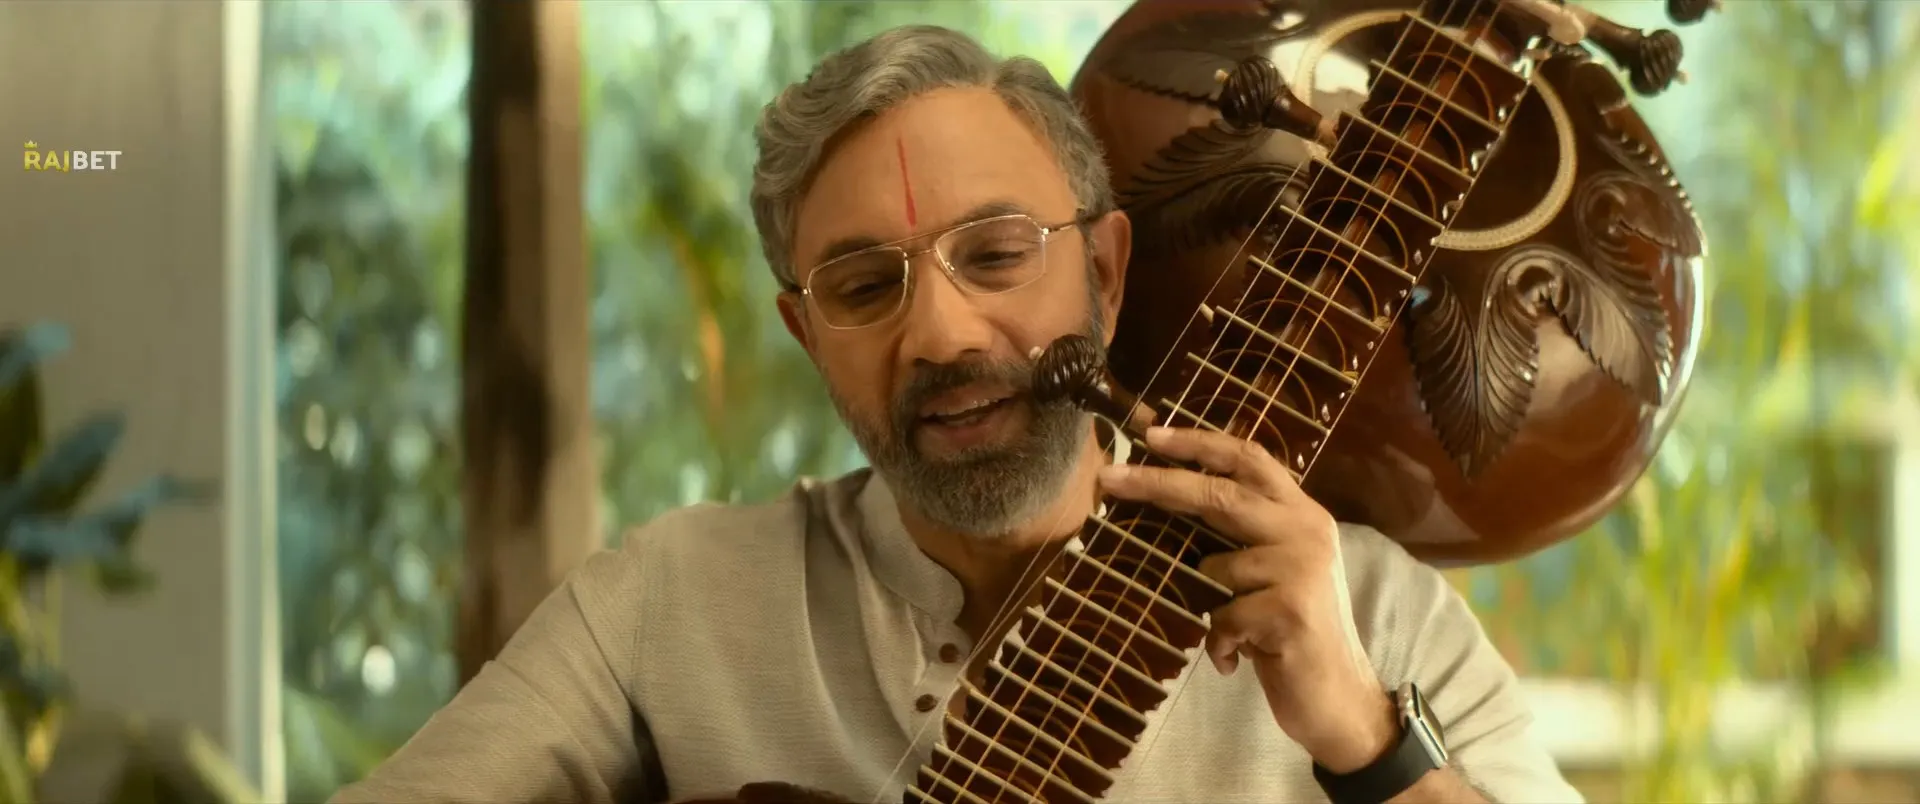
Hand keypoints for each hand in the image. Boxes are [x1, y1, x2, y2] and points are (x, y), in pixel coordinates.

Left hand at [1096, 426, 1398, 772]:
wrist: (1339, 697)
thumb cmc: (1291, 634)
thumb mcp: (1274, 571)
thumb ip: (1242, 534)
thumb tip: (1170, 499)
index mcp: (1302, 514)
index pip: (1250, 458)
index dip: (1200, 442)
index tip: (1151, 433)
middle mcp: (1308, 530)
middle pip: (1220, 494)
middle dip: (1158, 483)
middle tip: (1107, 478)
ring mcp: (1303, 568)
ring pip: (1214, 566)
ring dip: (1208, 602)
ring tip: (1234, 630)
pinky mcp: (1291, 609)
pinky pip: (1222, 615)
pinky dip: (1219, 642)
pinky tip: (1238, 659)